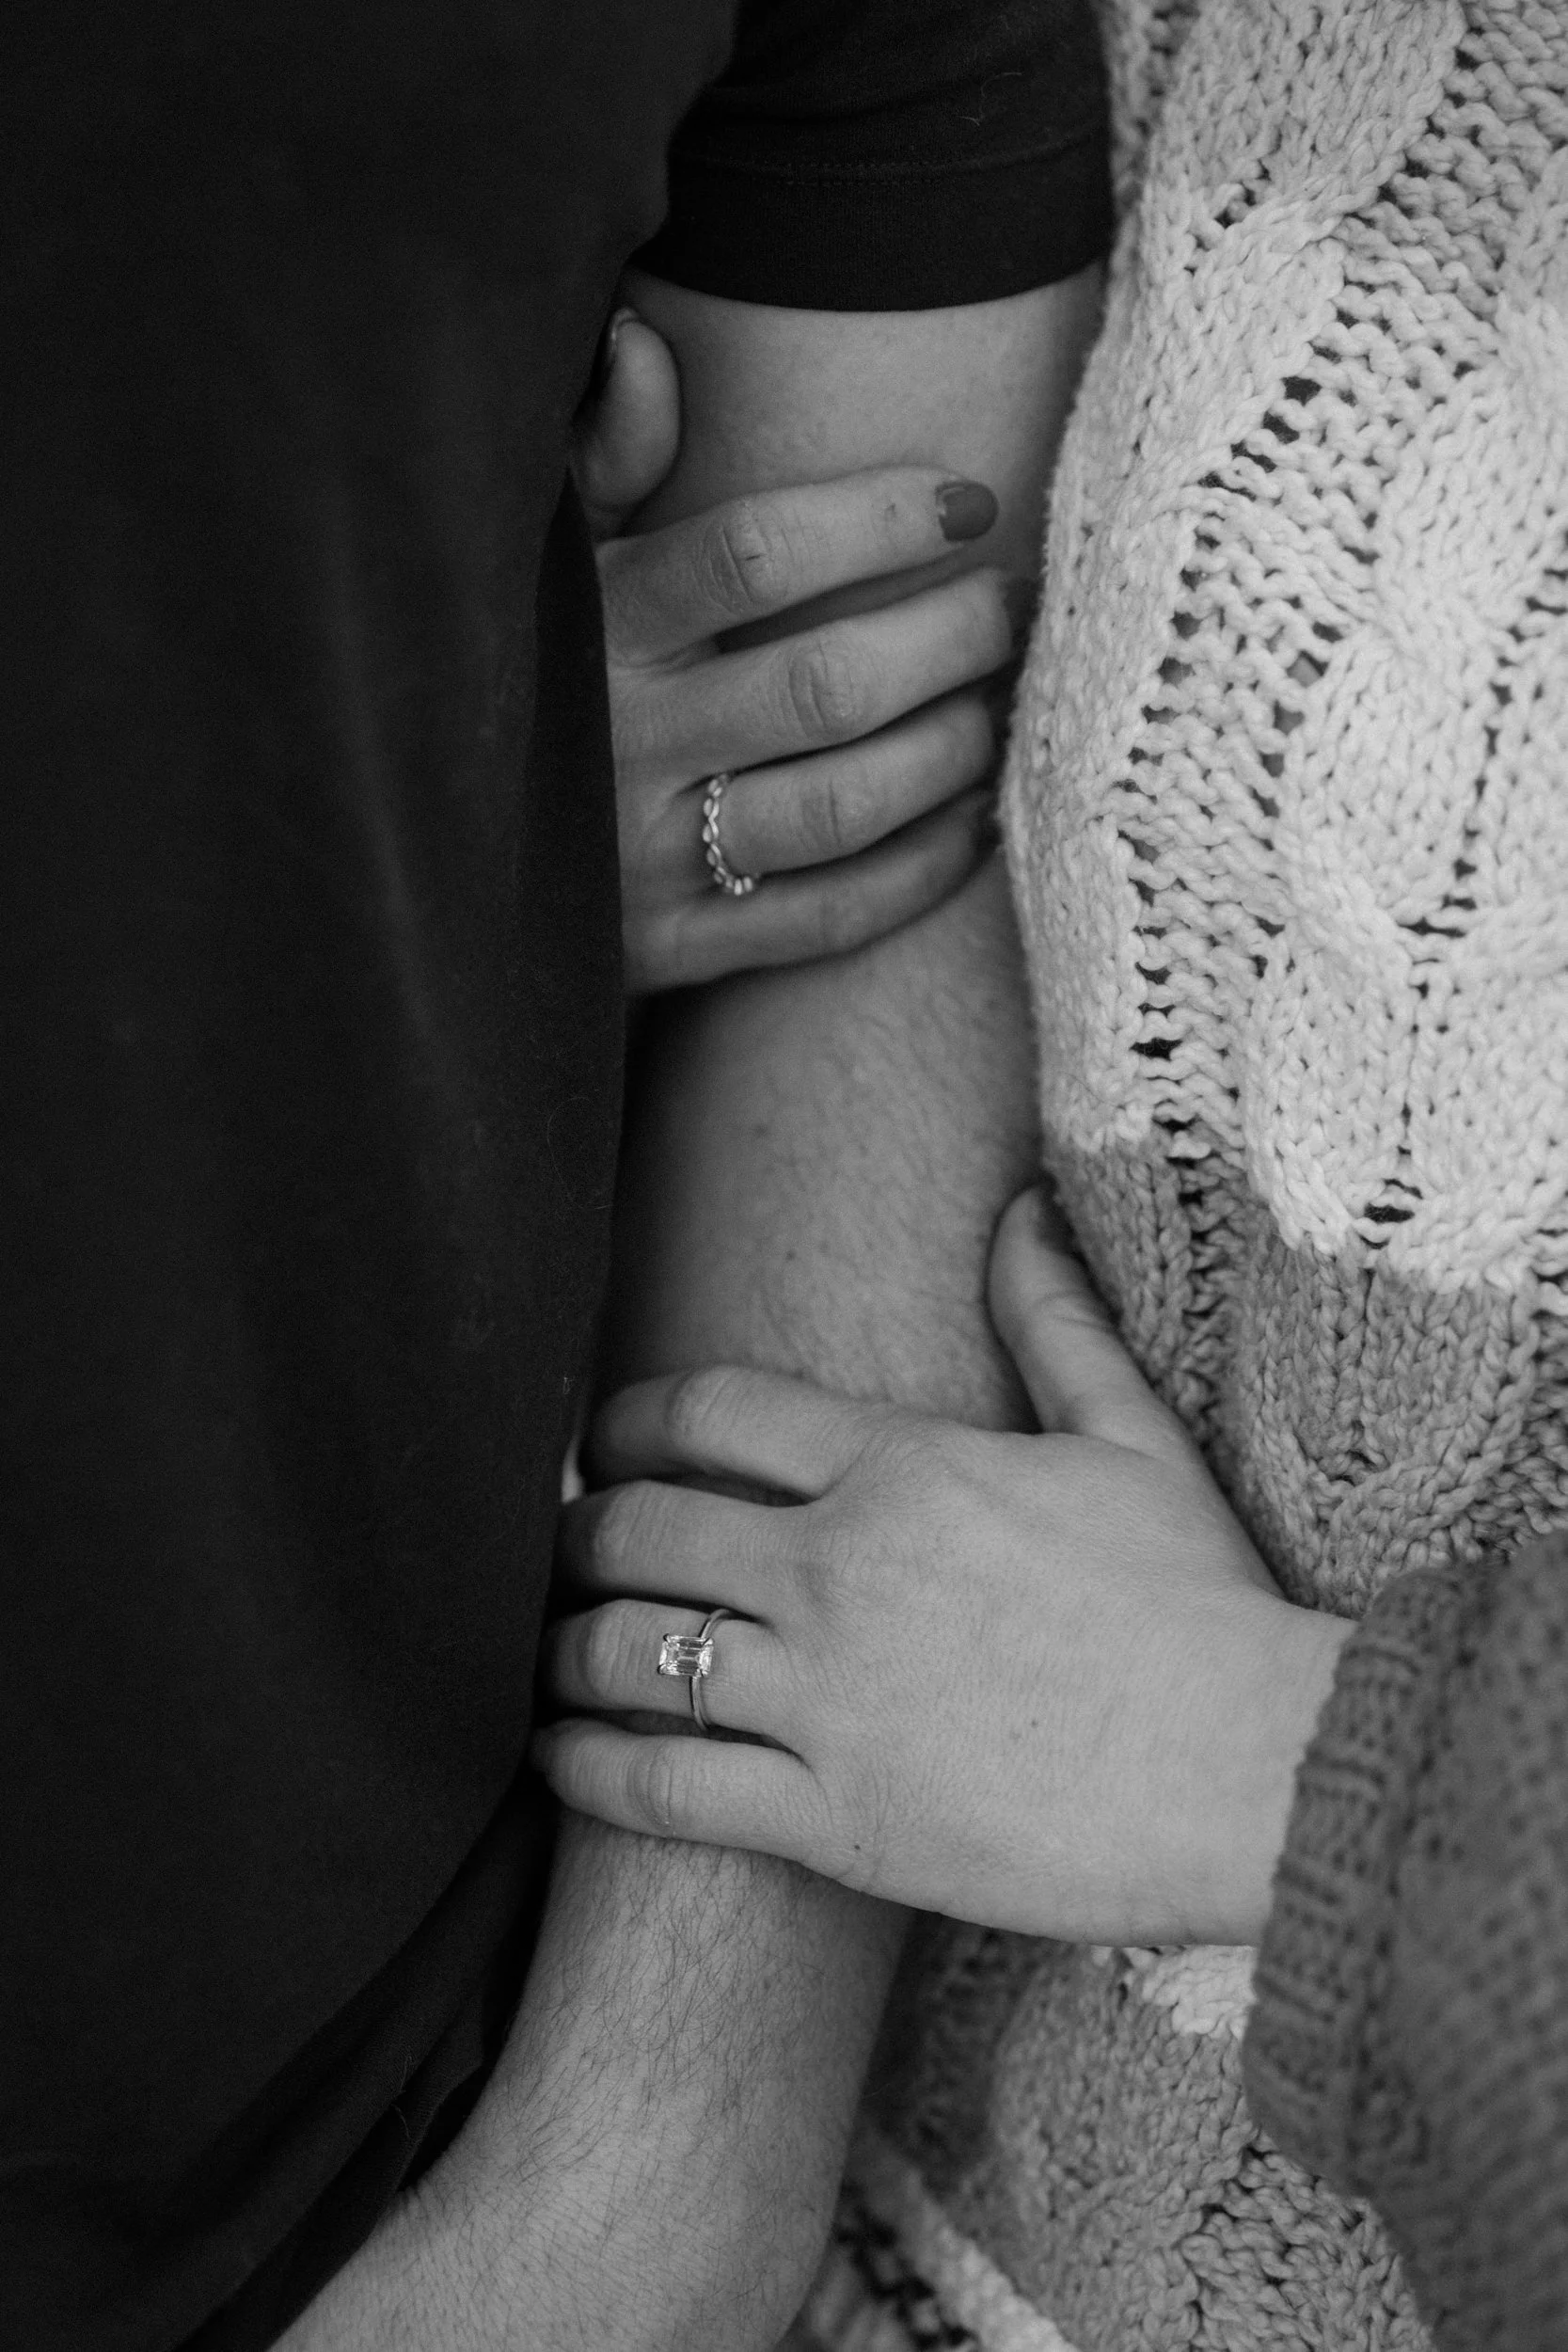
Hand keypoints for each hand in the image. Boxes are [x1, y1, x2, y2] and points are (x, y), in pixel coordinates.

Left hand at [537, 1190, 1352, 1946]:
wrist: (1255, 1771)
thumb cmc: (1204, 1602)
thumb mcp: (1134, 1438)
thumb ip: (1056, 1321)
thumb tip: (1024, 1208)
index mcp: (902, 1468)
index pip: (711, 1413)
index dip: (629, 1421)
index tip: (600, 1442)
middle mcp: (839, 1570)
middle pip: (642, 1527)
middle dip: (578, 1531)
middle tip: (562, 1545)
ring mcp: (826, 1697)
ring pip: (631, 1654)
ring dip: (564, 1645)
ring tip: (546, 1651)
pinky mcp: (832, 1818)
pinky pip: (663, 1788)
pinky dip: (585, 1767)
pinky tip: (552, 1755)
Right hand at [572, 308, 1019, 992]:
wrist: (433, 870)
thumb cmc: (524, 686)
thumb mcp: (541, 566)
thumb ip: (601, 463)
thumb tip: (641, 346)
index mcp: (595, 629)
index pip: (755, 554)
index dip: (879, 519)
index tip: (967, 500)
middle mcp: (623, 745)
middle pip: (826, 683)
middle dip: (948, 638)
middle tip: (1010, 606)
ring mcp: (648, 860)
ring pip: (841, 805)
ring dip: (951, 751)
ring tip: (1000, 704)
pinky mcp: (676, 950)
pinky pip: (830, 917)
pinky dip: (923, 868)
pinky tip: (974, 818)